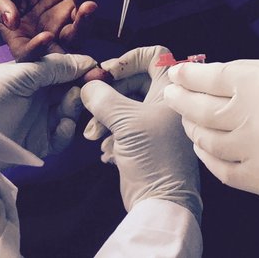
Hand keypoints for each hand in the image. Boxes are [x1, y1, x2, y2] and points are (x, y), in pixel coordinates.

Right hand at [0, 0, 97, 59]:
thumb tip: (11, 22)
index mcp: (16, 35)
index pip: (28, 55)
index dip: (38, 51)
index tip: (46, 36)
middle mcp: (38, 31)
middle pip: (60, 52)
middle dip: (75, 53)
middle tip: (82, 37)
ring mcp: (56, 17)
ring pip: (77, 32)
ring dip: (85, 23)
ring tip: (87, 6)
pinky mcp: (68, 1)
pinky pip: (81, 6)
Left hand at [0, 52, 97, 157]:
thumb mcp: (21, 75)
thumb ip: (54, 67)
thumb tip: (87, 60)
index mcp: (34, 75)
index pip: (66, 70)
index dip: (83, 69)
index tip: (99, 69)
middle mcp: (39, 97)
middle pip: (73, 91)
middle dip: (85, 89)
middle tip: (96, 87)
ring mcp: (39, 121)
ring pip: (70, 114)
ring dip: (75, 107)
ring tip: (71, 102)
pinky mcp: (38, 145)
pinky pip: (61, 138)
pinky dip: (66, 132)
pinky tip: (63, 125)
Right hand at [81, 46, 201, 219]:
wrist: (161, 202)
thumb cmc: (152, 155)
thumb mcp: (125, 121)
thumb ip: (103, 98)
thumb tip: (88, 86)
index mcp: (171, 91)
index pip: (154, 56)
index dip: (128, 58)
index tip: (106, 73)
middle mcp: (166, 104)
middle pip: (133, 82)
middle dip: (108, 95)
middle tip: (90, 106)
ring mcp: (156, 124)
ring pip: (125, 107)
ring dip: (105, 118)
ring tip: (93, 136)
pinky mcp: (145, 144)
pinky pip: (123, 129)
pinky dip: (111, 136)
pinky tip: (105, 151)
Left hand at [164, 59, 258, 200]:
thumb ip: (250, 73)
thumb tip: (210, 76)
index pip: (212, 77)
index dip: (189, 76)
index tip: (176, 75)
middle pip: (202, 109)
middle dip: (181, 101)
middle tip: (172, 96)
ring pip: (208, 140)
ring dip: (193, 129)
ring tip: (189, 121)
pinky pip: (224, 171)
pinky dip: (209, 158)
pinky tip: (205, 148)